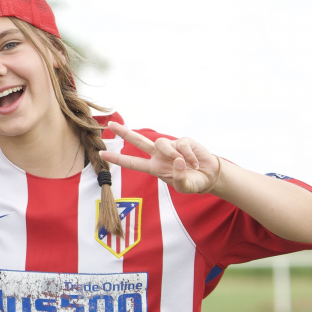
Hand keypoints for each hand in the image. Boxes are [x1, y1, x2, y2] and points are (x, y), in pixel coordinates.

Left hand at [99, 119, 223, 195]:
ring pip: (161, 143)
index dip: (117, 159)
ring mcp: (170, 146)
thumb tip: (176, 160)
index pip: (132, 162)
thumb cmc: (193, 181)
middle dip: (124, 132)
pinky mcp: (183, 141)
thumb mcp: (184, 187)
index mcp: (154, 167)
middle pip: (138, 141)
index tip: (102, 154)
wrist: (209, 175)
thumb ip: (179, 179)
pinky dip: (189, 156)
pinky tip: (195, 164)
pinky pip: (181, 145)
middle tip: (110, 124)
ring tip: (186, 165)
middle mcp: (159, 155)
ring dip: (171, 153)